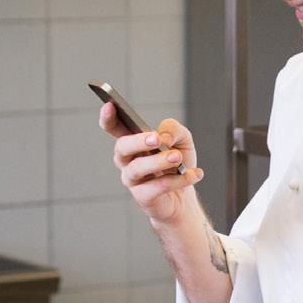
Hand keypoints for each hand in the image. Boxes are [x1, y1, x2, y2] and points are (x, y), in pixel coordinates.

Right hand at [101, 102, 204, 223]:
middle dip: (138, 141)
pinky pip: (156, 187)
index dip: (108, 117)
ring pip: (138, 168)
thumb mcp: (182, 140)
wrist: (185, 196)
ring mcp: (132, 179)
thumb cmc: (178, 163)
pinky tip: (193, 174)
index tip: (110, 105)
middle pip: (122, 147)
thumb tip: (163, 136)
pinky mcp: (142, 197)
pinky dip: (178, 180)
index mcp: (133, 141)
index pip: (114, 127)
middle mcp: (127, 159)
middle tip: (157, 139)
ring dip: (159, 161)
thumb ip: (173, 130)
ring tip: (177, 157)